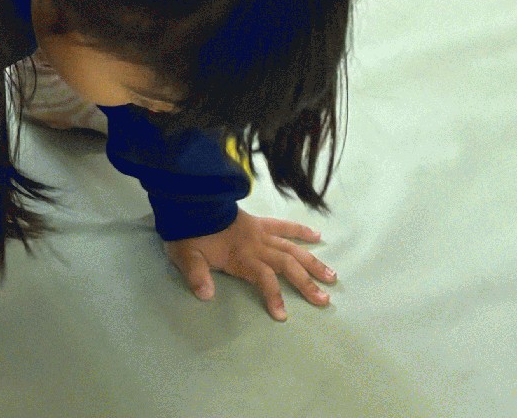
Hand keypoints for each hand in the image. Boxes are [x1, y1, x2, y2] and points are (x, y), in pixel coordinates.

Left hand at [167, 211, 334, 322]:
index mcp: (241, 255)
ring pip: (292, 248)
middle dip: (305, 283)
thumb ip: (196, 275)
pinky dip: (300, 230)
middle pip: (286, 264)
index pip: (264, 278)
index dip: (274, 296)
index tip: (282, 316)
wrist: (189, 201)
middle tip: (324, 300)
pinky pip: (284, 225)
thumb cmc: (188, 232)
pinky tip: (317, 235)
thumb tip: (206, 295)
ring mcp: (260, 232)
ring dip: (312, 262)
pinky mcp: (259, 222)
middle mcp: (256, 244)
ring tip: (332, 277)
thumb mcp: (185, 256)